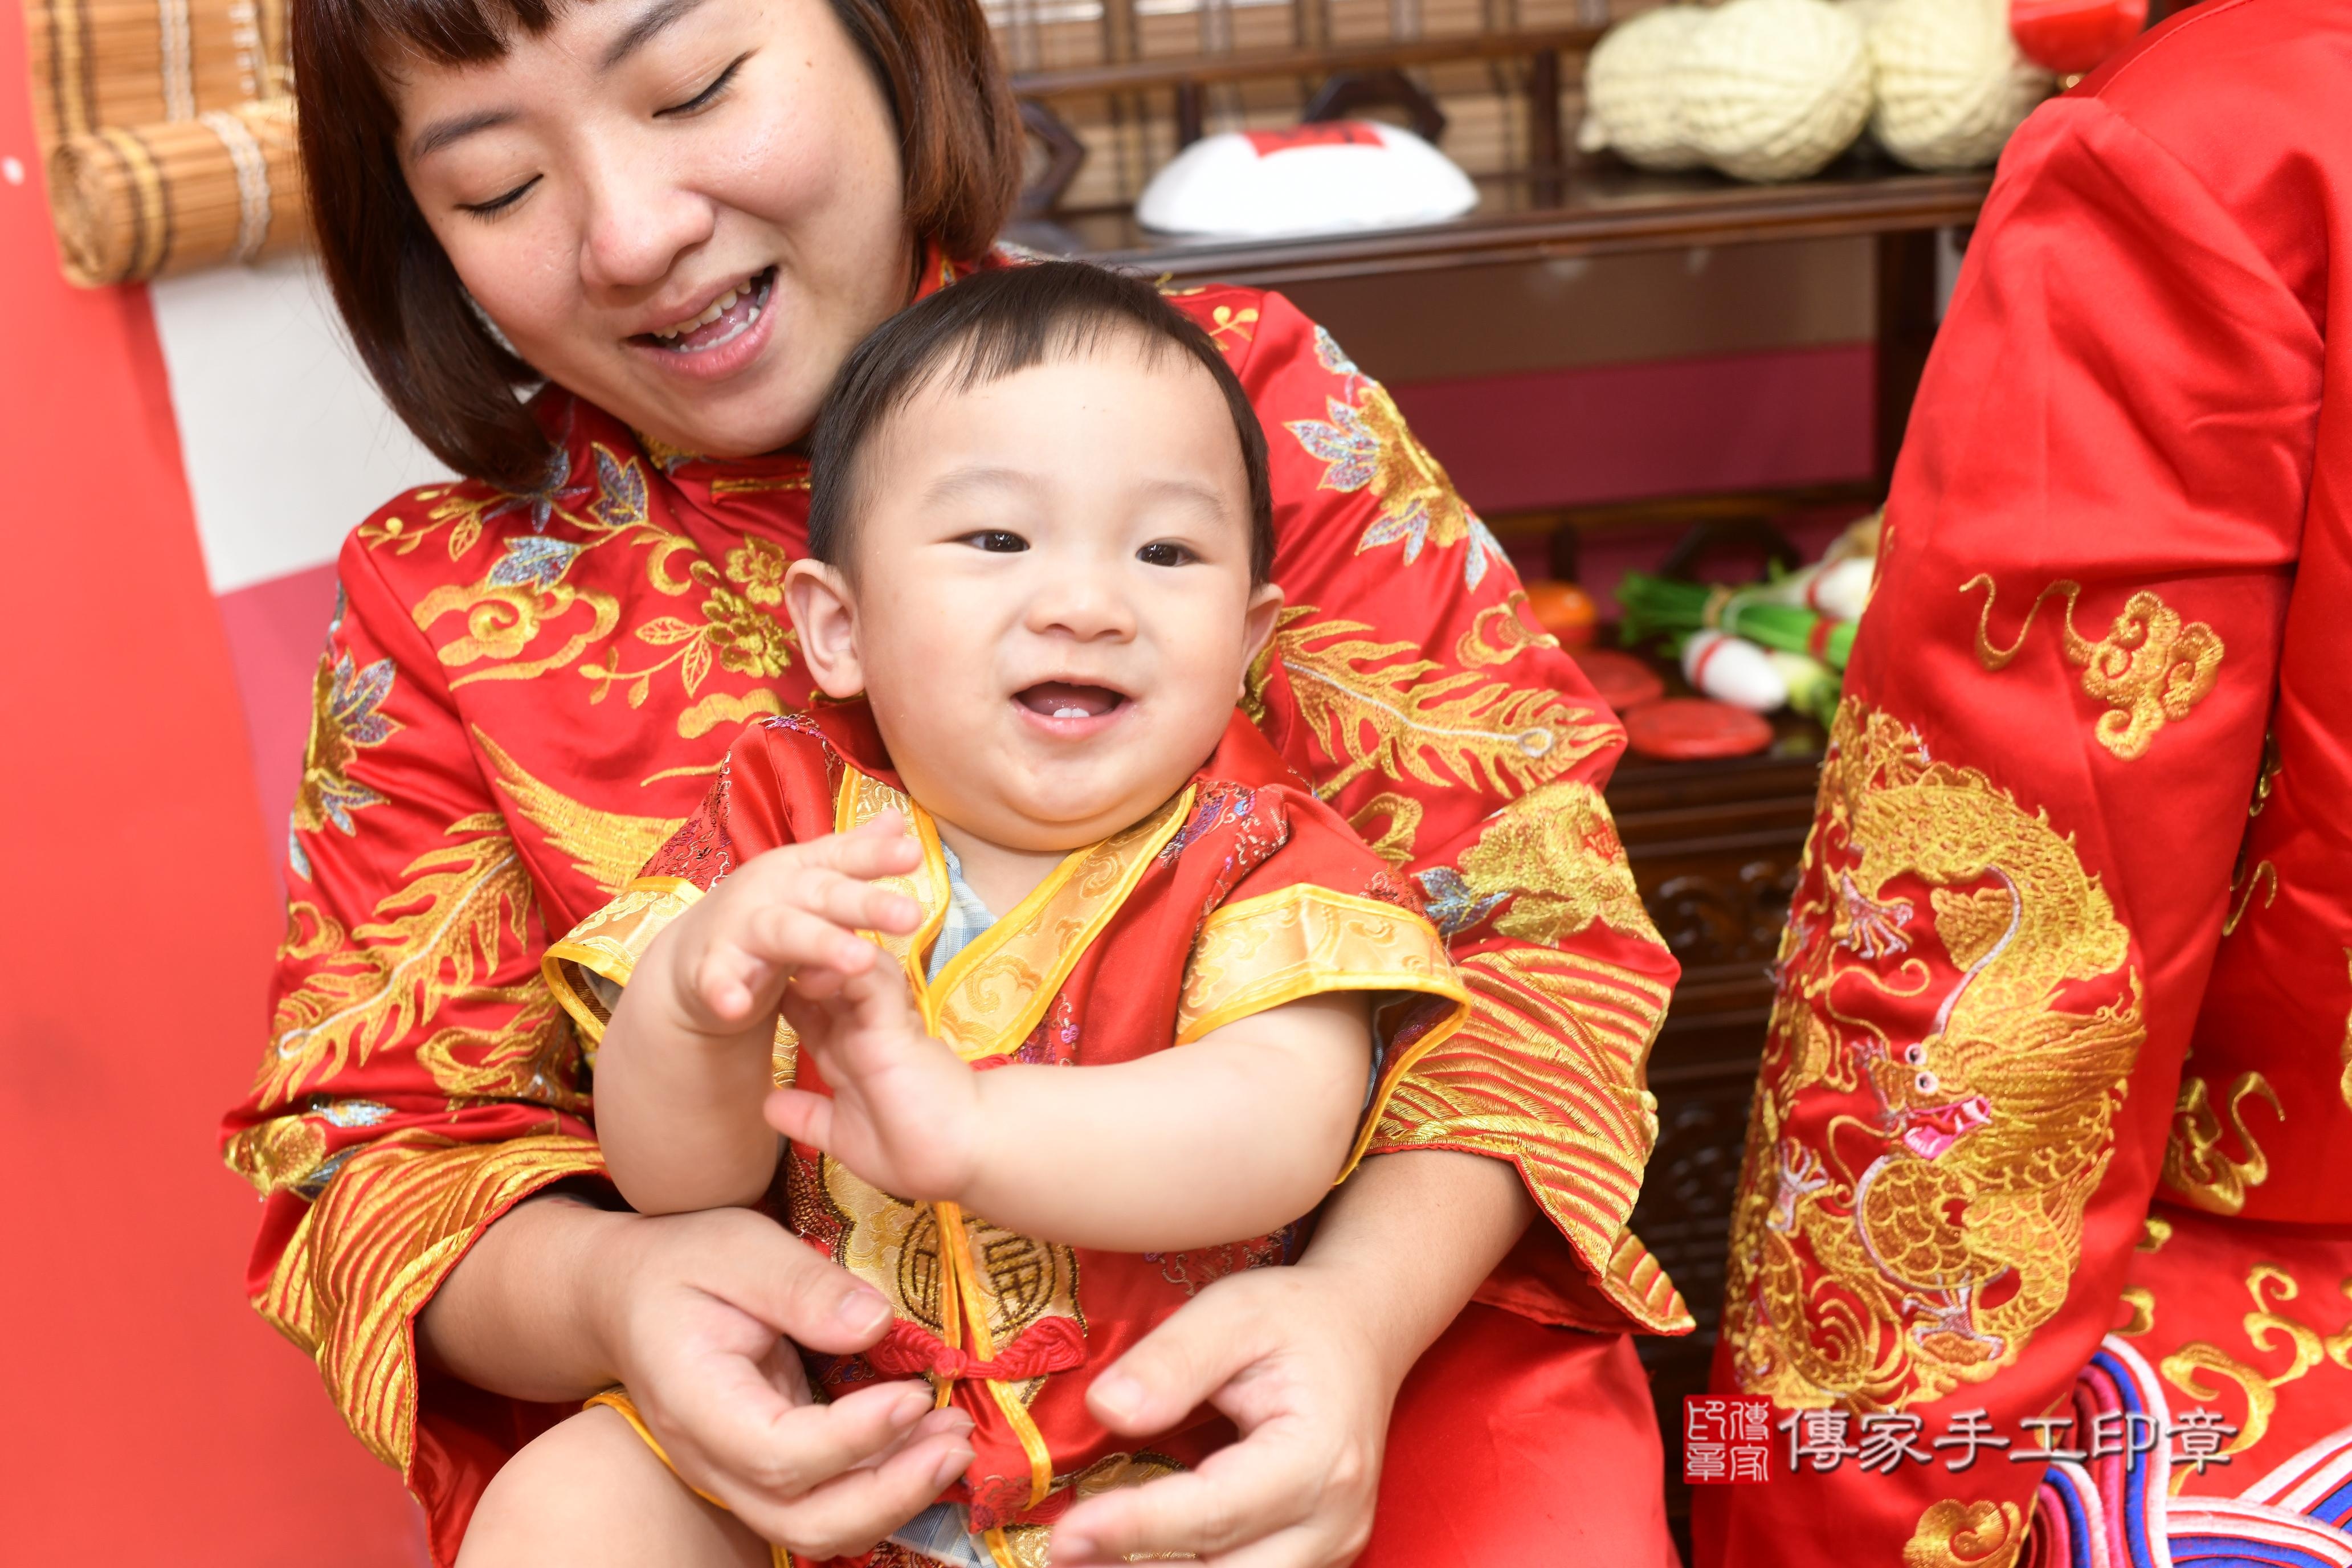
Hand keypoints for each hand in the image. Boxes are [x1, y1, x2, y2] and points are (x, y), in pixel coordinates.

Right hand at [585, 1204, 976, 1557]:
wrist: (632, 1297)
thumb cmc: (684, 1264)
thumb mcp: (739, 1248)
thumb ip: (802, 1286)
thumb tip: (875, 1323)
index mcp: (694, 1401)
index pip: (776, 1452)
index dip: (852, 1437)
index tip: (912, 1394)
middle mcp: (712, 1459)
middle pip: (802, 1518)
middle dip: (891, 1493)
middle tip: (957, 1440)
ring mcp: (739, 1475)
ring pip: (820, 1526)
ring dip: (898, 1495)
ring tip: (956, 1438)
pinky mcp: (771, 1471)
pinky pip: (829, 1501)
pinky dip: (885, 1484)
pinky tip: (930, 1439)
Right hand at [653, 812, 924, 1038]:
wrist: (694, 954)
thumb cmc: (771, 912)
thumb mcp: (814, 879)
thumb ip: (855, 853)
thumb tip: (899, 819)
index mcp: (802, 868)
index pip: (845, 857)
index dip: (879, 854)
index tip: (916, 853)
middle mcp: (773, 890)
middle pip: (825, 894)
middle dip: (867, 903)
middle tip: (911, 915)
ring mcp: (740, 928)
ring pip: (784, 933)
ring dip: (821, 944)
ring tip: (861, 961)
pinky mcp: (709, 968)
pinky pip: (717, 980)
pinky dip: (724, 991)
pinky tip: (735, 1005)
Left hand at [767, 961, 984, 1201]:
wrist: (966, 1159)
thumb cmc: (917, 1149)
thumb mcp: (844, 1138)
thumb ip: (809, 1118)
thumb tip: (768, 1105)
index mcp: (846, 1049)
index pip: (805, 1007)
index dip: (774, 988)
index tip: (740, 977)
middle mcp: (861, 1027)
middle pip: (822, 974)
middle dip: (791, 956)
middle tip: (754, 940)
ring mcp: (881, 1021)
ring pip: (845, 966)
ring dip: (813, 952)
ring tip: (776, 945)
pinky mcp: (897, 1024)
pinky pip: (867, 983)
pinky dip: (842, 972)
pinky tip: (811, 970)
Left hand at [1049, 1262, 1394, 1567]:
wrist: (1359, 1331)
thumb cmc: (1293, 1318)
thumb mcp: (1231, 1313)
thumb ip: (1172, 1360)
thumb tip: (1106, 1410)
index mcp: (1317, 1456)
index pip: (1214, 1513)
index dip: (1135, 1529)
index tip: (1066, 1534)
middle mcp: (1334, 1519)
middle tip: (1063, 1558)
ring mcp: (1330, 1547)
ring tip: (1087, 1563)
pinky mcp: (1314, 1558)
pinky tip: (1131, 1562)